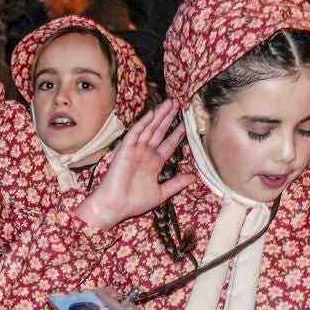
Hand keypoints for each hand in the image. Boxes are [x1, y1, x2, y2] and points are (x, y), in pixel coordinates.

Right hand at [75, 101, 194, 230]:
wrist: (115, 206)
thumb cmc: (134, 202)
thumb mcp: (162, 193)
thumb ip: (177, 183)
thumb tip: (194, 177)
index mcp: (154, 163)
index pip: (168, 144)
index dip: (177, 133)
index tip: (185, 123)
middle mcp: (146, 153)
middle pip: (159, 131)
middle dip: (168, 117)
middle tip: (178, 103)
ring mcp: (135, 150)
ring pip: (149, 128)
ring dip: (159, 115)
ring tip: (169, 102)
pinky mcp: (125, 150)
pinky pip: (135, 133)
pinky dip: (143, 123)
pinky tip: (152, 113)